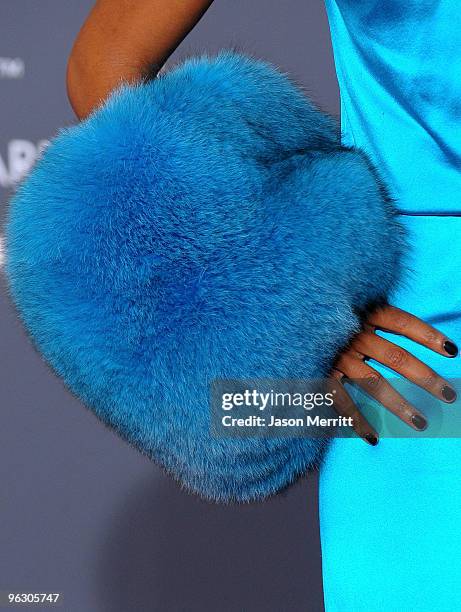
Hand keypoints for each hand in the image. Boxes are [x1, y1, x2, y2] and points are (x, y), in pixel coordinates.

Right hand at [330, 305, 457, 444]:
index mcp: (364, 314)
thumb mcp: (352, 307)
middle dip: (424, 377)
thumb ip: (376, 317)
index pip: (403, 323)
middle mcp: (353, 335)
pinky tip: (373, 438)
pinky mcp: (321, 374)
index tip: (452, 352)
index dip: (428, 336)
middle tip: (448, 394)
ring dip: (399, 405)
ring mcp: (338, 356)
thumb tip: (412, 333)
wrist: (288, 322)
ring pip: (374, 383)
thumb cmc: (327, 316)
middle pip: (396, 358)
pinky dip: (357, 420)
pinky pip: (341, 401)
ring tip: (420, 423)